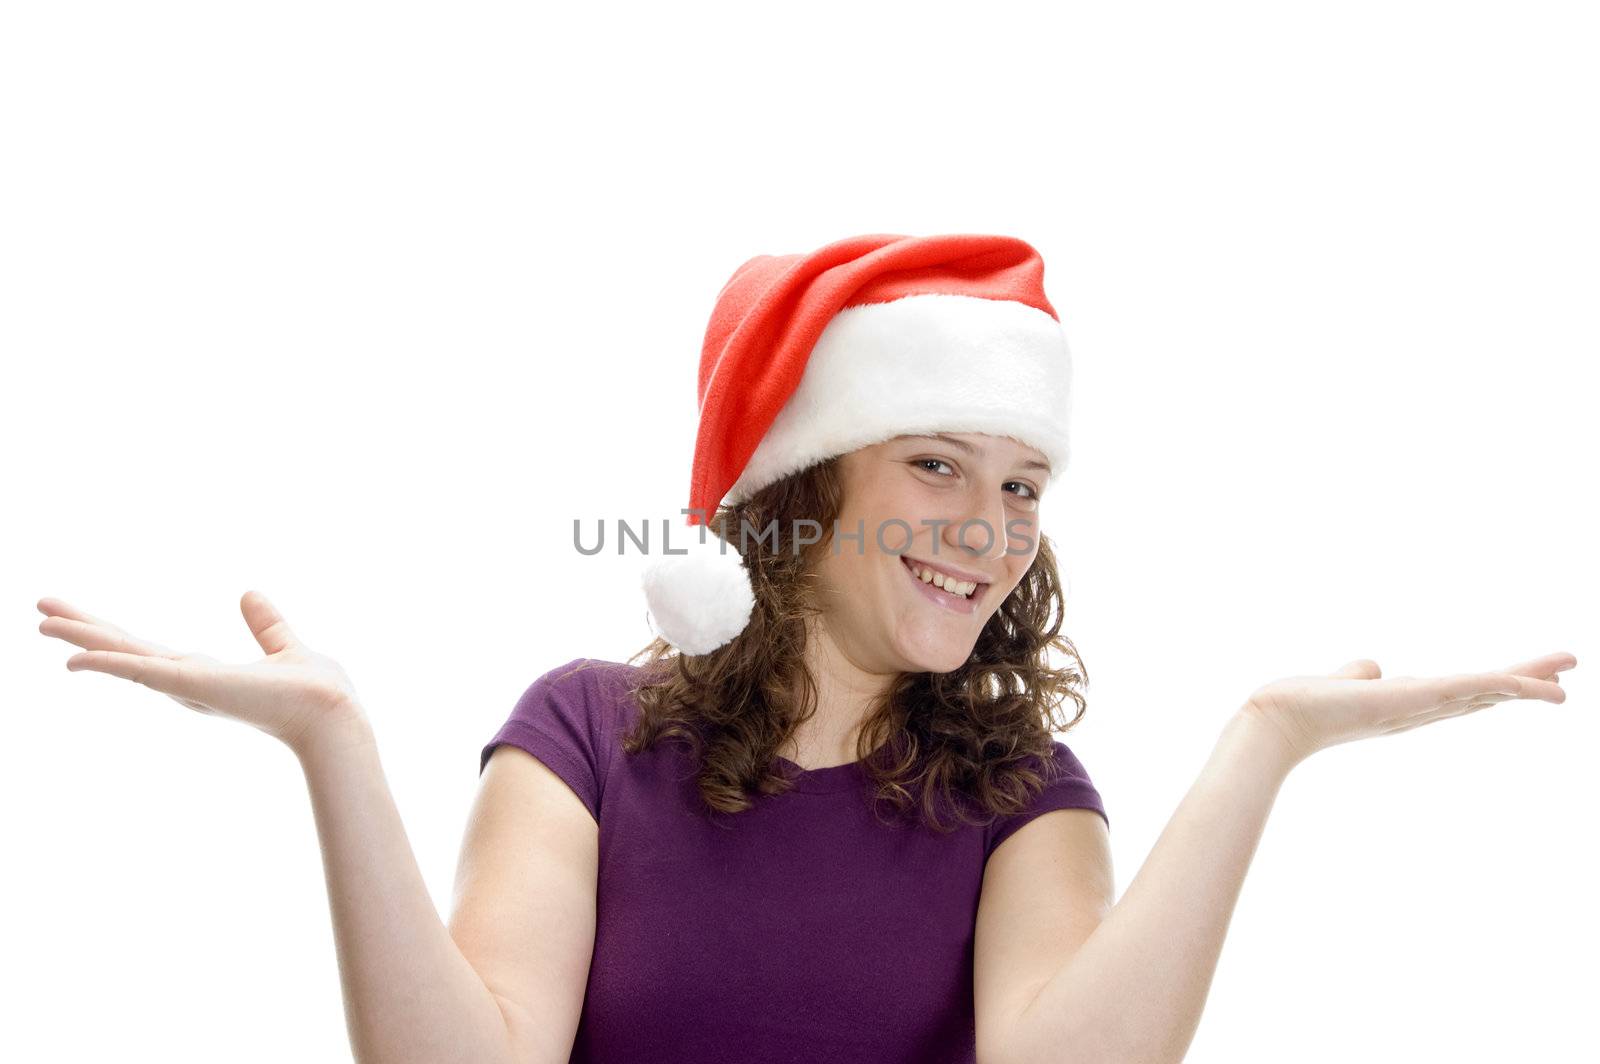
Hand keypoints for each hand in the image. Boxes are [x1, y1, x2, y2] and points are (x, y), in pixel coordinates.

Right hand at [37, 590, 365, 754]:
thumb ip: (265, 624)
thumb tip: (250, 593)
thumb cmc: (315, 691)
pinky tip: (77, 657)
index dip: (110, 634)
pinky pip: (144, 673)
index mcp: (204, 672)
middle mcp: (188, 681)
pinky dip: (111, 664)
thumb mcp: (284, 645)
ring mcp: (188, 686)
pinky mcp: (197, 686)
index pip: (144, 650)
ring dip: (83, 639)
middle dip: (83, 630)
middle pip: (123, 651)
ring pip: (123, 657)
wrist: (332, 713)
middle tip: (40, 610)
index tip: (76, 618)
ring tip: (41, 621)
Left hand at [1242, 651, 1575, 765]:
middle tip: (1566, 673)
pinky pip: (1468, 687)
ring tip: (1566, 671)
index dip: (1494, 686)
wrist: (1276, 722)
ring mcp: (1418, 706)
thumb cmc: (1301, 707)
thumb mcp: (1342, 682)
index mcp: (1406, 704)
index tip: (1525, 680)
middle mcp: (1419, 710)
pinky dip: (1501, 684)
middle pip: (1483, 694)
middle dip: (1525, 683)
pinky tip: (1530, 680)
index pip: (1461, 693)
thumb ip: (1358, 673)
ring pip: (1485, 690)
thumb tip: (1371, 667)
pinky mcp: (1413, 698)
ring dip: (1527, 682)